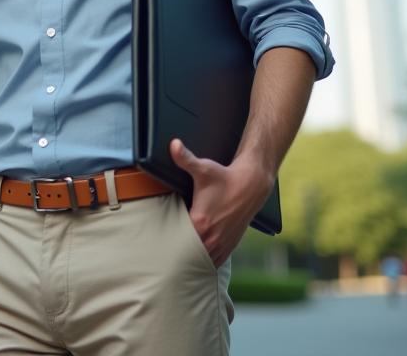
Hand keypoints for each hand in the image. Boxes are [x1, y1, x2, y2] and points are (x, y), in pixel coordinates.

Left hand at [170, 138, 273, 268]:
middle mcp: (211, 238)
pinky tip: (195, 262)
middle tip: (162, 255)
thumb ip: (185, 158)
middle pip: (187, 255)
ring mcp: (221, 244)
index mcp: (200, 224)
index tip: (156, 242)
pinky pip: (215, 262)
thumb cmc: (225, 177)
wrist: (251, 185)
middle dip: (176, 255)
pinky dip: (205, 262)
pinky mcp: (230, 245)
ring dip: (191, 260)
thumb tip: (173, 144)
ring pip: (202, 261)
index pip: (176, 242)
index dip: (165, 243)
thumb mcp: (203, 168)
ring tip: (176, 261)